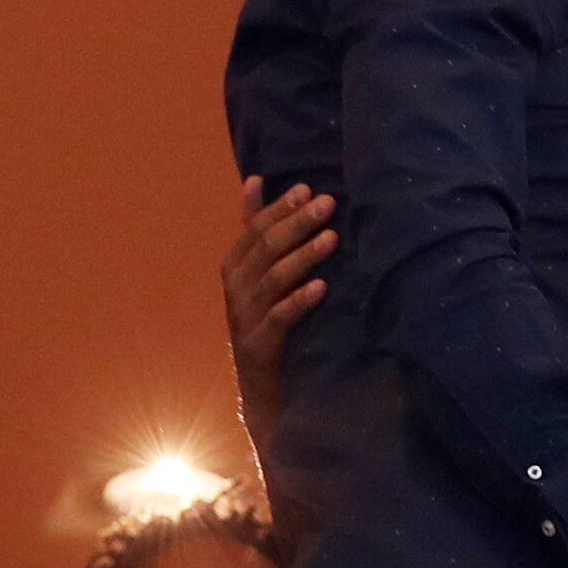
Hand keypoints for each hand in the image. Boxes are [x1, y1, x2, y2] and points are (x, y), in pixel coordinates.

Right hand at [222, 177, 337, 436]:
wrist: (261, 388)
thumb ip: (255, 228)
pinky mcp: (258, 346)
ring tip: (332, 239)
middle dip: (297, 223)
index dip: (280, 208)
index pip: (254, 229)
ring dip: (304, 257)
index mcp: (234, 267)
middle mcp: (234, 289)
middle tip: (329, 204)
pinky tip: (322, 287)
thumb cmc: (264, 320)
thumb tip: (254, 179)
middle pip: (265, 248)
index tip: (308, 189)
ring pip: (273, 279)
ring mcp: (245, 318)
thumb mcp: (258, 273)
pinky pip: (279, 318)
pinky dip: (299, 301)